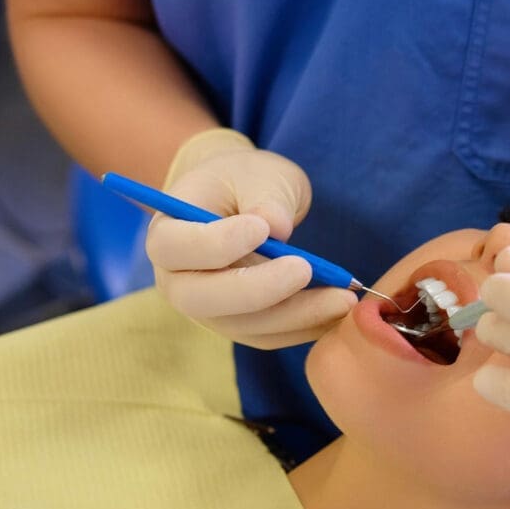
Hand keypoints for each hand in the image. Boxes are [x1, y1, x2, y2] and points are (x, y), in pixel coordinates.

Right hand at [146, 128, 356, 348]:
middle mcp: (178, 280)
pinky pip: (269, 335)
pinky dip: (305, 327)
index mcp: (167, 233)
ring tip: (342, 297)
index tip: (260, 228)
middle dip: (258, 290)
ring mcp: (208, 309)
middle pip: (204, 299)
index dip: (216, 244)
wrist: (242, 202)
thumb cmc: (244, 181)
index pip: (175, 248)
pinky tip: (338, 310)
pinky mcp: (239, 325)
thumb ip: (265, 195)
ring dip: (295, 315)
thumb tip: (276, 228)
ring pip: (244, 325)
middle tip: (305, 268)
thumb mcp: (258, 173)